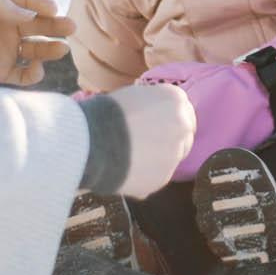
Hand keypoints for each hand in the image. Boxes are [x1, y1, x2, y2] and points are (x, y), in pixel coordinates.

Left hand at [0, 0, 73, 86]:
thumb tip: (29, 15)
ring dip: (50, 49)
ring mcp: (1, 48)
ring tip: (62, 49)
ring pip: (35, 49)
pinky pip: (22, 73)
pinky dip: (33, 74)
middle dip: (55, 25)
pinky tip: (36, 70)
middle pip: (38, 24)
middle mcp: (4, 24)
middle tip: (70, 27)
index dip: (41, 3)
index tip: (51, 8)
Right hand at [116, 82, 196, 199]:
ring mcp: (175, 154)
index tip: (157, 127)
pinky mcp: (163, 178)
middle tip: (146, 145)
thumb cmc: (106, 112)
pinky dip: (145, 176)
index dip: (169, 121)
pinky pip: (156, 177)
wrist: (90, 140)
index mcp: (176, 100)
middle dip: (169, 141)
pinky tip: (125, 170)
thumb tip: (158, 116)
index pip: (185, 112)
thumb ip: (154, 105)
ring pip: (171, 159)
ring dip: (157, 159)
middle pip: (184, 137)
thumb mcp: (134, 96)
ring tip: (130, 158)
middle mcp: (183, 125)